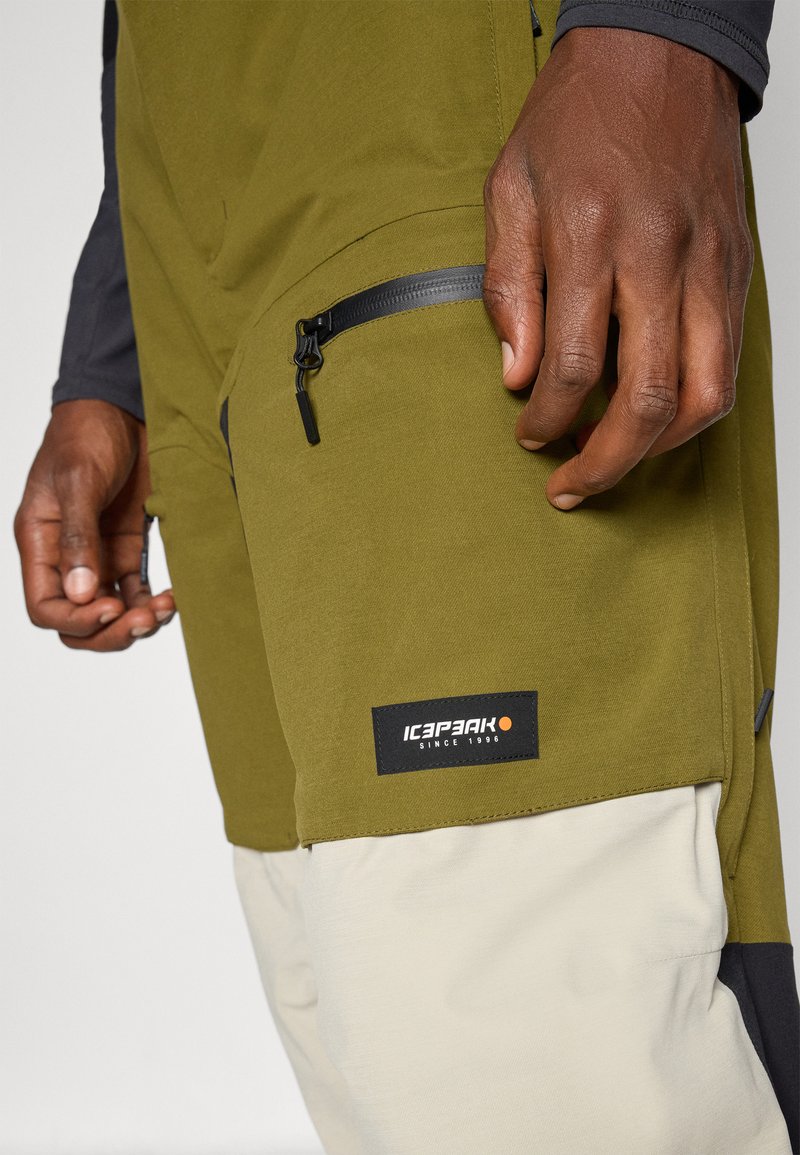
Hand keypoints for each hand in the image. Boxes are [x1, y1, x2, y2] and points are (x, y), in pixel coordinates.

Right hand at [14, 399, 174, 649]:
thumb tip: (80, 594)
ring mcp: (99, 553)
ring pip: (110, 610)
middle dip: (109, 630)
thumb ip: (78, 537)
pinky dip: (151, 601)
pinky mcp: (128, 546)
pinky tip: (172, 597)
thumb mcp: (78, 480)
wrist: (122, 406)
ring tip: (163, 609)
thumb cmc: (88, 432)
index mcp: (41, 541)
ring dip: (136, 619)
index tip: (110, 610)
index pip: (44, 606)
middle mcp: (66, 555)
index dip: (75, 620)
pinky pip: (136, 588)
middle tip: (141, 621)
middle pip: (77, 618)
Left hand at [482, 28, 751, 508]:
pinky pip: (730, 361)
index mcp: (591, 235)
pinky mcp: (736, 268)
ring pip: (704, 393)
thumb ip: (508, 285)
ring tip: (617, 458)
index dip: (547, 420)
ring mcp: (709, 265)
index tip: (530, 436)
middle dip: (605, 461)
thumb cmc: (580, 114)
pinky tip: (657, 417)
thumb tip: (515, 371)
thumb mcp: (511, 186)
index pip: (570, 366)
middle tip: (573, 484)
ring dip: (658, 448)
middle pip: (646, 398)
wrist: (661, 50)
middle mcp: (658, 256)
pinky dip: (694, 406)